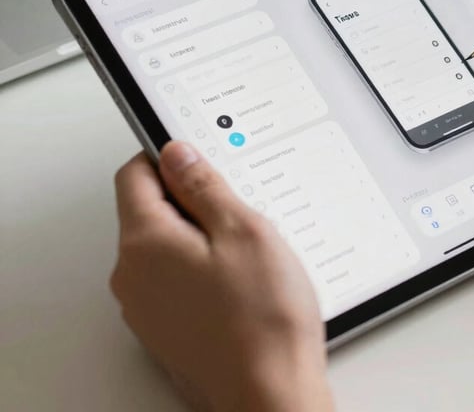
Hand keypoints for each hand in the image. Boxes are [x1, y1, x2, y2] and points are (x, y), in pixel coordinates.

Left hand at [111, 142, 333, 411]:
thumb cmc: (262, 317)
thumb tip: (178, 154)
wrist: (270, 394)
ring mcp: (145, 307)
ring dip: (199, 235)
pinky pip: (173, 278)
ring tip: (246, 251)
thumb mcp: (242, 229)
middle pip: (149, 209)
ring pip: (165, 245)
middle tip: (238, 209)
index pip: (134, 174)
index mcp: (145, 243)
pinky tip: (240, 281)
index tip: (199, 157)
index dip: (168, 156)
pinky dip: (200, 267)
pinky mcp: (163, 328)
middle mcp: (133, 275)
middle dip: (190, 199)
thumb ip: (203, 186)